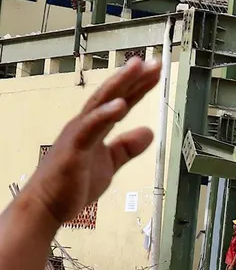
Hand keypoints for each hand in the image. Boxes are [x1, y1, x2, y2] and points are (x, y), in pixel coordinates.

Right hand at [19, 58, 160, 228]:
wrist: (47, 207)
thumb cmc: (72, 184)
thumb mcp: (110, 163)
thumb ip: (127, 147)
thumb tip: (149, 131)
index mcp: (94, 127)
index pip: (120, 100)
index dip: (138, 85)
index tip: (155, 70)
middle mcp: (85, 124)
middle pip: (111, 95)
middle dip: (133, 77)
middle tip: (153, 62)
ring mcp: (77, 134)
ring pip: (100, 103)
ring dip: (120, 85)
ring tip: (136, 68)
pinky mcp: (73, 149)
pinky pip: (90, 128)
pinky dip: (104, 114)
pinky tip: (120, 104)